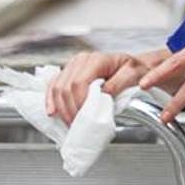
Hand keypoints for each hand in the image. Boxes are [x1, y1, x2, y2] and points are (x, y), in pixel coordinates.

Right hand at [46, 50, 171, 125]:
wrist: (132, 66)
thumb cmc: (134, 69)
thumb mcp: (133, 74)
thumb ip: (118, 83)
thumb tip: (103, 94)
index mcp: (96, 60)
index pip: (79, 83)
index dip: (79, 103)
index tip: (85, 118)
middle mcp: (81, 60)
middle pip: (66, 87)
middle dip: (69, 109)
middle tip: (77, 125)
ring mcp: (73, 65)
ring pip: (57, 87)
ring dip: (60, 108)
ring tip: (69, 122)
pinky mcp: (69, 72)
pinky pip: (54, 85)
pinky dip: (51, 99)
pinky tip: (52, 111)